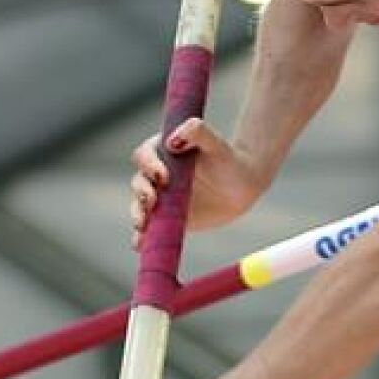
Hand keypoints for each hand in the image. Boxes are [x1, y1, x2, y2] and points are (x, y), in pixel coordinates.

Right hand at [129, 118, 263, 248]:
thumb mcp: (217, 145)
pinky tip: (139, 245)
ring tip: (142, 225)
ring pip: (139, 206)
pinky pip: (150, 229)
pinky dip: (142, 237)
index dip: (149, 165)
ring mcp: (160, 197)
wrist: (241, 186)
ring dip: (137, 215)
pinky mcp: (166, 218)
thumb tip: (174, 137)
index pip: (145, 155)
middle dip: (141, 192)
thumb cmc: (229, 160)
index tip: (164, 176)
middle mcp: (157, 174)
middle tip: (152, 201)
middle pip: (138, 182)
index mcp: (164, 151)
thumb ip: (198, 133)